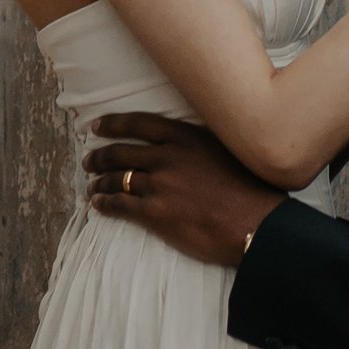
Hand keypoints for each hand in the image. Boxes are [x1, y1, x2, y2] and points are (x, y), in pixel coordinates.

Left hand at [85, 113, 283, 268]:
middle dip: (100, 156)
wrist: (258, 225)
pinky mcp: (155, 212)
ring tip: (92, 185)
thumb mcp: (228, 151)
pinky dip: (104, 203)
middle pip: (121, 151)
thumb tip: (187, 146)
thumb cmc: (251, 191)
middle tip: (90, 161)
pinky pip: (119, 204)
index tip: (97, 126)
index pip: (138, 123)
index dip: (113, 124)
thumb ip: (200, 145)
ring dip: (100, 181)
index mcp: (186, 137)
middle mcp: (168, 156)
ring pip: (117, 178)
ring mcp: (159, 184)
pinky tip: (98, 204)